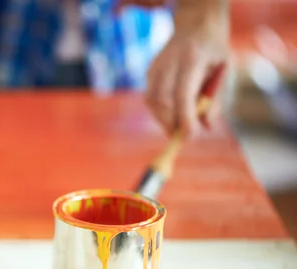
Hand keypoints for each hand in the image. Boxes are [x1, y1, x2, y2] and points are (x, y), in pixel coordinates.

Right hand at [145, 0, 228, 137]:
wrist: (195, 24)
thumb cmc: (214, 51)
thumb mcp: (225, 72)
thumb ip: (216, 99)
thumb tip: (207, 127)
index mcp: (192, 58)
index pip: (182, 94)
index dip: (184, 118)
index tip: (190, 136)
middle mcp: (169, 61)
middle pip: (161, 100)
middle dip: (171, 123)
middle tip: (184, 137)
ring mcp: (156, 66)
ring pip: (152, 101)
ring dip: (163, 120)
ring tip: (179, 127)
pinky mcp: (149, 72)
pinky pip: (150, 99)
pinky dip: (160, 112)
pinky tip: (173, 114)